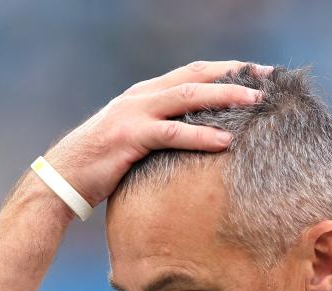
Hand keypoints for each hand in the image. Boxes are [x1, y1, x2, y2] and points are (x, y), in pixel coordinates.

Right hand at [44, 60, 269, 206]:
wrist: (61, 180)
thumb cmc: (100, 167)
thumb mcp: (134, 142)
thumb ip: (161, 133)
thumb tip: (197, 142)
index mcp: (144, 94)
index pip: (194, 72)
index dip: (228, 70)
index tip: (261, 74)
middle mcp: (141, 96)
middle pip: (197, 76)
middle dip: (236, 74)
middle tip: (271, 79)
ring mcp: (133, 114)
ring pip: (188, 97)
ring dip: (225, 97)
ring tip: (257, 102)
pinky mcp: (129, 138)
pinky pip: (171, 134)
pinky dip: (200, 136)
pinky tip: (225, 141)